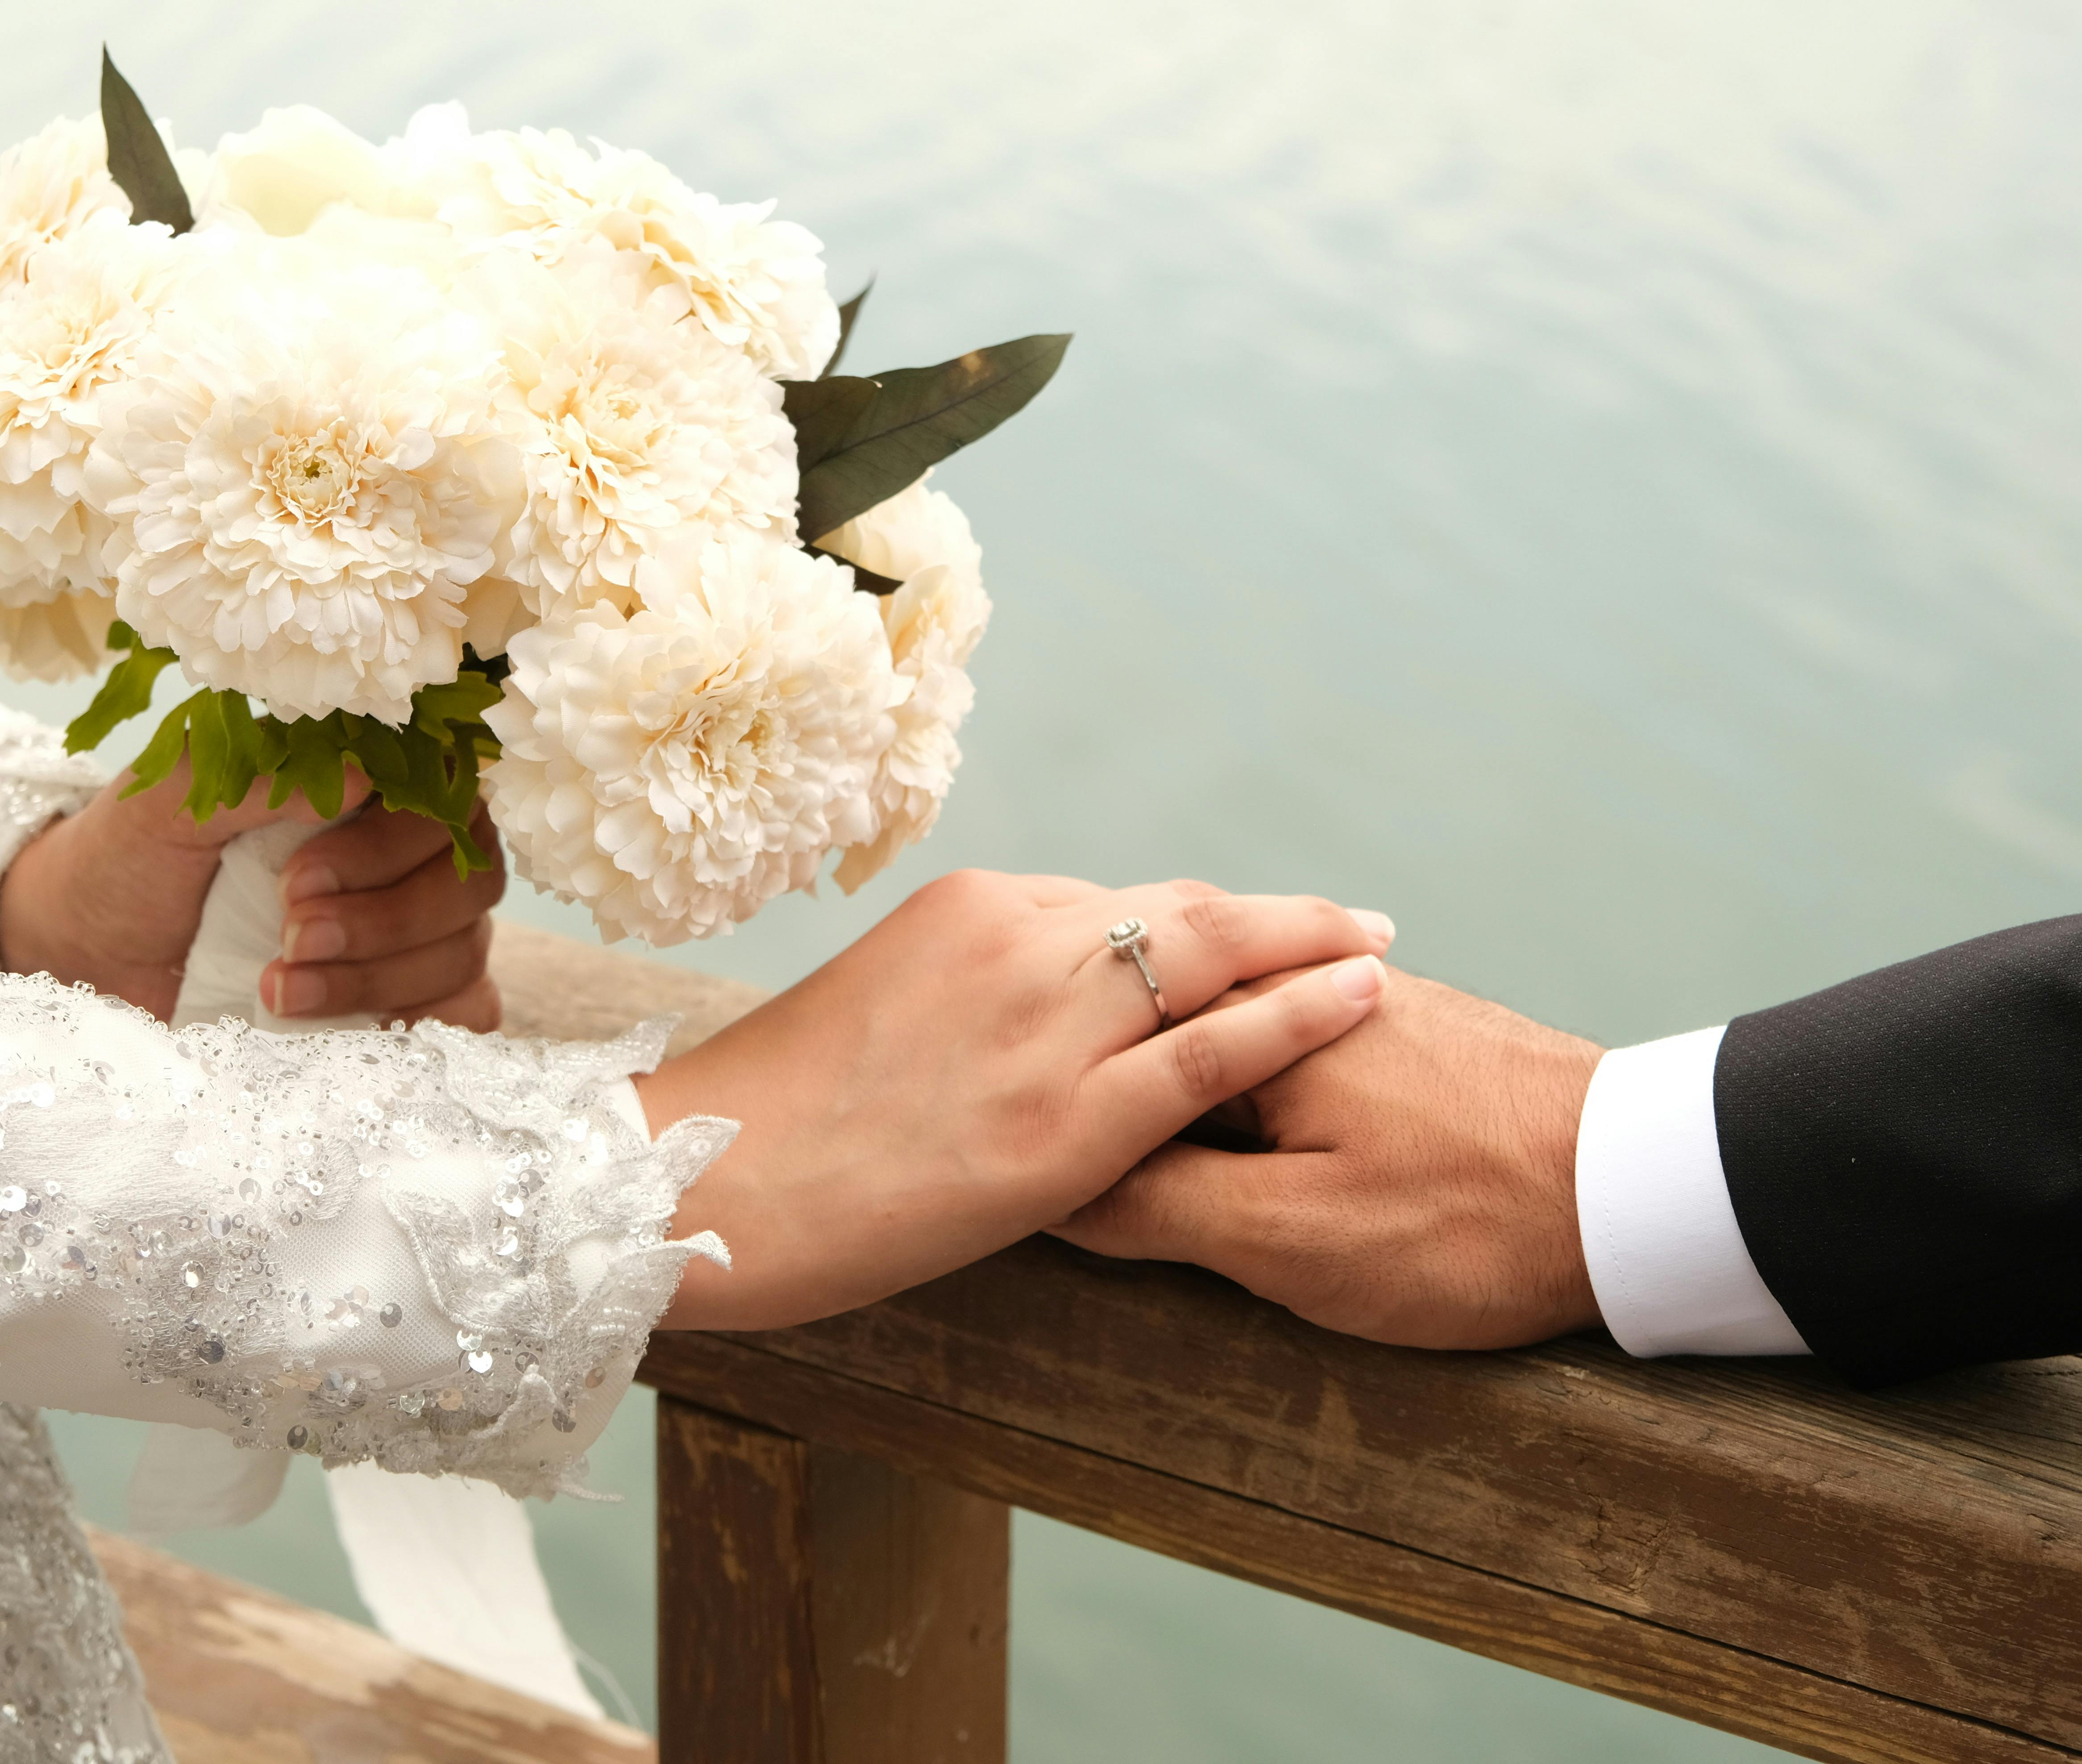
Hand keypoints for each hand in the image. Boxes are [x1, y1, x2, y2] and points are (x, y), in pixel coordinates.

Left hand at [0, 764, 505, 1027]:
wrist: (87, 950)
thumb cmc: (129, 858)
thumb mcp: (172, 801)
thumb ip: (262, 778)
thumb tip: (365, 775)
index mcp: (365, 783)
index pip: (444, 797)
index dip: (386, 844)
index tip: (294, 879)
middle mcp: (406, 853)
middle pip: (469, 879)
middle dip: (383, 917)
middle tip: (289, 934)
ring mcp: (415, 929)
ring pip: (463, 950)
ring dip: (375, 977)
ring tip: (276, 989)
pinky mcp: (404, 997)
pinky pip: (468, 1012)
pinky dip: (425, 1022)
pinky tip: (353, 1026)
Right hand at [642, 872, 1394, 1330]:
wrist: (704, 1178)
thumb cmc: (773, 1120)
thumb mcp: (878, 1012)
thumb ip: (964, 996)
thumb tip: (1021, 1012)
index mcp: (969, 910)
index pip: (1113, 903)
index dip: (1195, 926)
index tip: (1248, 937)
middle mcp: (1018, 941)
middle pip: (1181, 909)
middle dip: (1276, 914)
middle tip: (1352, 922)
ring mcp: (1044, 1027)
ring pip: (1211, 959)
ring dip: (1308, 948)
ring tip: (1377, 949)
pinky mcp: (1063, 1122)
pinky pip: (1211, 1053)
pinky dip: (1298, 1017)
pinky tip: (1362, 997)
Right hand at [1052, 969, 1603, 1348]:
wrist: (1644, 1193)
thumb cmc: (1468, 1223)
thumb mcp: (1291, 1241)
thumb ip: (1157, 1207)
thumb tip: (1045, 1186)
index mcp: (1248, 1014)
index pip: (1090, 1050)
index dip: (1046, 1126)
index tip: (1022, 1188)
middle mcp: (1291, 979)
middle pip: (1144, 1039)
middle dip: (1105, 1111)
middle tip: (1091, 1213)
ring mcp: (1345, 999)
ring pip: (1210, 1051)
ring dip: (1176, 1117)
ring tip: (1170, 1202)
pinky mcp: (1392, 1029)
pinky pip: (1276, 1059)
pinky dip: (1245, 1111)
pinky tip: (1254, 1169)